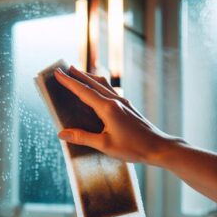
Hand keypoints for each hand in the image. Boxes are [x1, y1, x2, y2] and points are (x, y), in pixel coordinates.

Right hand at [54, 66, 180, 165]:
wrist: (158, 147)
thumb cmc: (133, 148)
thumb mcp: (104, 145)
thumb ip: (82, 137)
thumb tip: (62, 133)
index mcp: (108, 108)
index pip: (83, 91)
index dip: (69, 82)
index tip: (58, 73)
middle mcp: (115, 101)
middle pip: (93, 83)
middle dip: (78, 75)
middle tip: (64, 68)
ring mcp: (123, 102)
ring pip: (103, 85)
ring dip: (89, 78)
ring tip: (79, 73)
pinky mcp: (128, 107)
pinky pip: (110, 91)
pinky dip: (99, 85)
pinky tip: (98, 89)